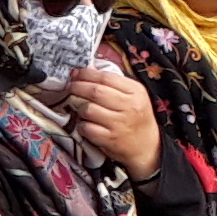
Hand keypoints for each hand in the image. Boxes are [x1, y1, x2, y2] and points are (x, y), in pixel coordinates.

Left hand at [59, 55, 160, 175]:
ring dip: (78, 107)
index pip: (106, 78)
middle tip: (69, 87)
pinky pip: (87, 128)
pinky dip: (81, 125)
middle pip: (95, 92)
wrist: (147, 146)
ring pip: (88, 109)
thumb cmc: (136, 117)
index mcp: (135, 91)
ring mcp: (119, 124)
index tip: (75, 74)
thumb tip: (88, 69)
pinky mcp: (110, 139)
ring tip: (80, 108)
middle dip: (77, 87)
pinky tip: (85, 124)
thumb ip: (113, 82)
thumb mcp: (133, 96)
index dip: (86, 74)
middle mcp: (129, 106)